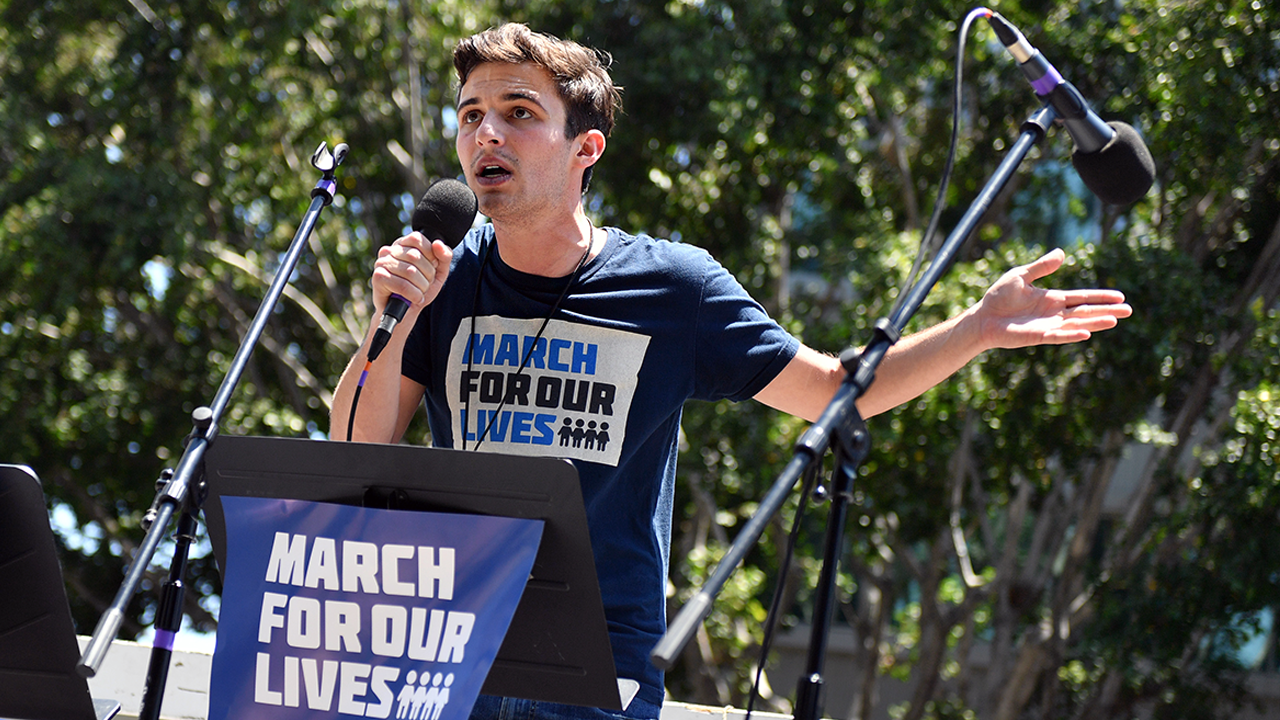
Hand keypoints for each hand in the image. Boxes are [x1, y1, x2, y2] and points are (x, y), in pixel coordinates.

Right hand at [371, 233, 452, 315]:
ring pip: (410, 272)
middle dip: (428, 275)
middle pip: (415, 256)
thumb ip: (444, 256)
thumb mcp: (438, 273)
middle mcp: (389, 251)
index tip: (431, 268)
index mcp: (402, 245)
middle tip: (425, 285)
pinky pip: (402, 285)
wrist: (406, 313)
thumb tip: (438, 244)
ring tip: (419, 293)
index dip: (430, 255)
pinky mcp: (378, 278)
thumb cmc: (420, 289)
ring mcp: (381, 263)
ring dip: (422, 287)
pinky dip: (414, 295)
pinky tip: (415, 299)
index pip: (417, 238)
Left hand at [976, 248, 1131, 349]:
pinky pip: (1057, 336)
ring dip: (1095, 323)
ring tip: (1114, 320)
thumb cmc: (999, 297)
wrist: (982, 317)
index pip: (1082, 297)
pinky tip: (1086, 333)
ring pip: (1077, 324)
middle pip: (1086, 311)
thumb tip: (1062, 253)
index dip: (1101, 296)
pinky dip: (1071, 335)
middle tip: (1129, 311)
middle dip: (1107, 310)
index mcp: (1053, 298)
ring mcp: (1048, 325)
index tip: (1120, 296)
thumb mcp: (1021, 276)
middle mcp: (1054, 313)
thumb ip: (1041, 267)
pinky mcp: (1037, 336)